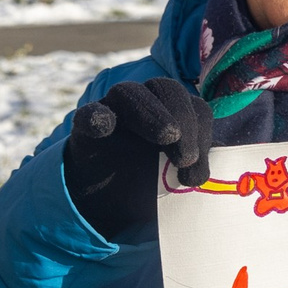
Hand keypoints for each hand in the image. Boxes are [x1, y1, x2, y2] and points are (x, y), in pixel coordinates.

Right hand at [62, 77, 216, 238]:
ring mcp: (113, 110)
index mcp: (174, 113)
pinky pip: (88, 112)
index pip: (195, 108)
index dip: (201, 132)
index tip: (197, 166)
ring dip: (150, 112)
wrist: (108, 198)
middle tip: (186, 157)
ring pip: (128, 92)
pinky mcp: (85, 127)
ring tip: (167, 138)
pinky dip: (96, 116)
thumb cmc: (150, 180)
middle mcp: (145, 103)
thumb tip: (199, 178)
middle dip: (182, 118)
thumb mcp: (175, 176)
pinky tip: (103, 125)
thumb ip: (190, 170)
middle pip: (165, 89)